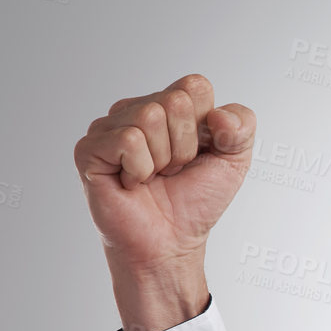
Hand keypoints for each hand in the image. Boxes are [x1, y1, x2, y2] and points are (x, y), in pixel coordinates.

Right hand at [73, 73, 254, 330]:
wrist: (172, 243)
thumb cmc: (195, 202)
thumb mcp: (234, 161)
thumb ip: (242, 127)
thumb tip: (219, 114)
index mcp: (168, 105)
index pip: (195, 87)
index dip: (207, 127)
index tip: (198, 155)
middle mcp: (136, 110)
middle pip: (175, 101)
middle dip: (186, 146)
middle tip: (173, 171)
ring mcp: (109, 127)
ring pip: (150, 117)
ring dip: (163, 159)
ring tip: (154, 177)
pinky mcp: (89, 149)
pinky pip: (128, 140)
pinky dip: (141, 168)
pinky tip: (132, 182)